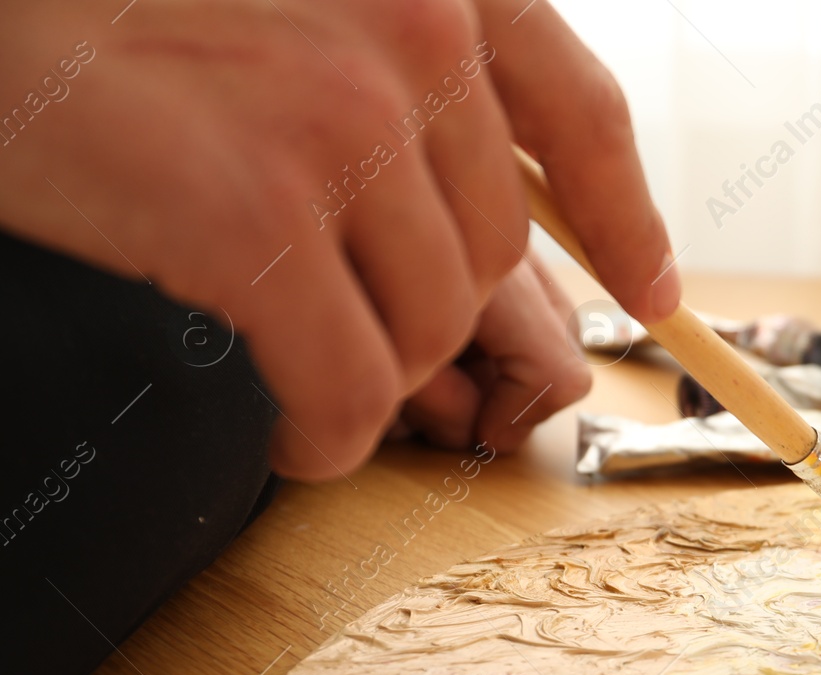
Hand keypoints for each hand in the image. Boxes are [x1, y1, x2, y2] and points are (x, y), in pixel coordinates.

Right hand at [0, 0, 675, 478]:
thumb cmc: (118, 13)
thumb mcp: (295, 4)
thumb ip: (403, 80)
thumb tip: (503, 229)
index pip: (579, 112)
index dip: (627, 220)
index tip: (652, 292)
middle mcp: (409, 28)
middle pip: (494, 250)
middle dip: (429, 313)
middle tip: (345, 326)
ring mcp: (336, 120)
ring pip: (429, 326)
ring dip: (371, 373)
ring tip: (297, 361)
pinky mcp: (253, 214)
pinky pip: (350, 384)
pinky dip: (328, 436)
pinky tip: (293, 436)